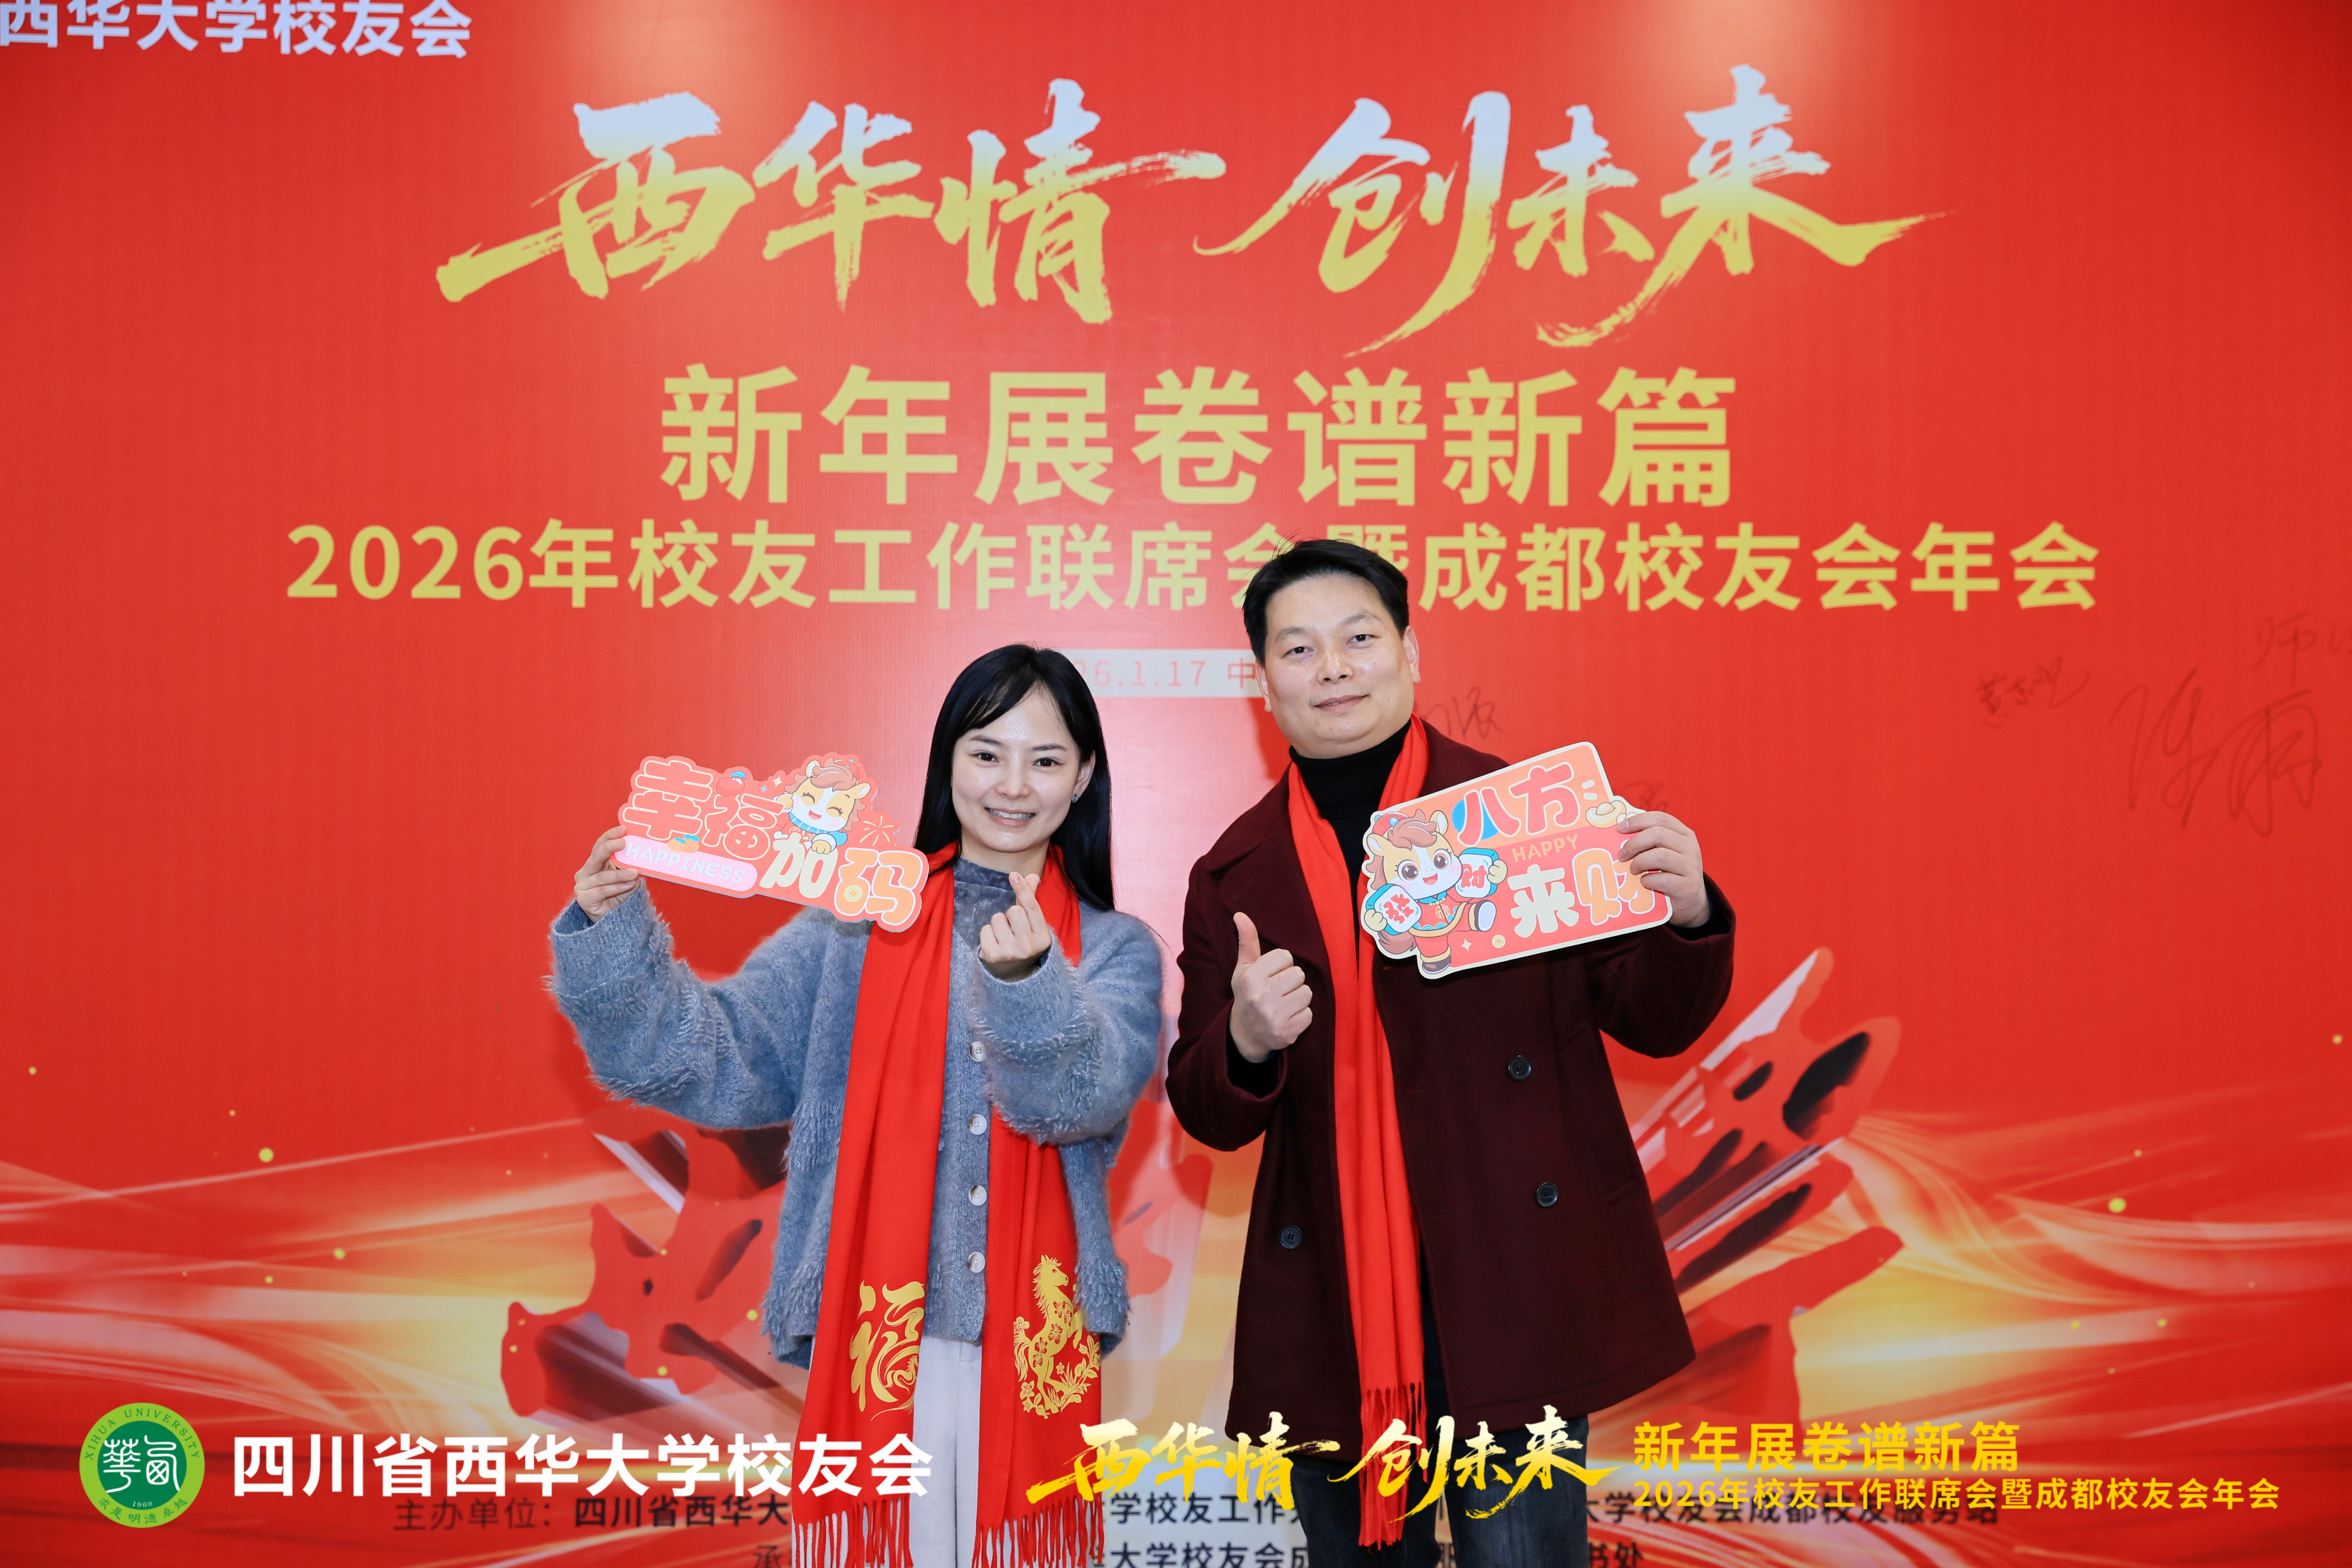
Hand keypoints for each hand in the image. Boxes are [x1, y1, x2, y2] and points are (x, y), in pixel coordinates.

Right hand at [575, 825, 642, 921]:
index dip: (610, 836)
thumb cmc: (620, 895)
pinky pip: (601, 890)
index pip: (600, 845)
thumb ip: (630, 866)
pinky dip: (616, 887)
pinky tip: (628, 885)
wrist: (613, 920)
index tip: (623, 829)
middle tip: (624, 843)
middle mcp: (586, 871)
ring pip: (602, 876)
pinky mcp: (583, 898)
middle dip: (610, 847)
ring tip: (634, 873)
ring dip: (619, 874)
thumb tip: (643, 853)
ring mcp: (582, 885)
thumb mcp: (627, 877)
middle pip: (596, 856)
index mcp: (596, 863)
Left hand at [978, 872, 1055, 980]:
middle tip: (1014, 930)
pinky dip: (988, 934)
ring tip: (1004, 937)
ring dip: (998, 924)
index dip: (1023, 889)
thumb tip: (1033, 875)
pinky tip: (995, 944)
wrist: (1014, 977)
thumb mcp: (1033, 926)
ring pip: (997, 918)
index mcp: (1043, 939)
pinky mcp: (992, 956)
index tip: (1014, 875)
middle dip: (1010, 915)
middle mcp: (1028, 947)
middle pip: (1013, 911)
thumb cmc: (1025, 944)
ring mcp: (1009, 953)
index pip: (1031, 908)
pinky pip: (985, 929)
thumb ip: (1031, 901)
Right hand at [1230, 911, 1311, 1062]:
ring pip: (1306, 993)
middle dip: (1292, 981)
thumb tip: (1240, 915)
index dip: (1281, 965)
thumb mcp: (1244, 968)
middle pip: (1298, 974)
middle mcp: (1261, 997)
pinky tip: (1287, 1017)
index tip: (1271, 976)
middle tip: (1278, 991)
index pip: (1285, 956)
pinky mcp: (1287, 1032)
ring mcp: (1274, 1016)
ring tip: (1283, 1004)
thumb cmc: (1248, 994)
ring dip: (1298, 997)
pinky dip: (1301, 1015)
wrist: (1246, 1034)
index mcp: (1250, 978)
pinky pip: (1309, 1014)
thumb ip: (1247, 941)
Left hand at [1613, 811, 1710, 926]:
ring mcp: (1691, 867)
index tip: (1620, 829)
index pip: (1660, 818)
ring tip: (1633, 870)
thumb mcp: (1665, 853)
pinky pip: (1663, 879)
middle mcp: (1690, 847)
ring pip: (1661, 856)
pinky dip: (1648, 880)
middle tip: (1621, 856)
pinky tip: (1644, 882)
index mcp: (1683, 834)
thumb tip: (1620, 835)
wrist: (1692, 902)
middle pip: (1658, 834)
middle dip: (1634, 844)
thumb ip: (1650, 842)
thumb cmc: (1672, 874)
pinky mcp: (1688, 887)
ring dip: (1640, 862)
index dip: (1638, 821)